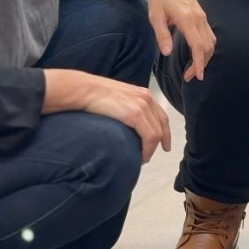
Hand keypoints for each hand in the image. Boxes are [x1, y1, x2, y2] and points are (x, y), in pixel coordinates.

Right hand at [44, 70, 172, 162]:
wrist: (83, 90)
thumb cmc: (94, 95)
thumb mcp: (118, 98)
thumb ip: (127, 107)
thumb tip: (128, 124)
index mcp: (144, 94)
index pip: (161, 116)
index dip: (165, 132)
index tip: (165, 145)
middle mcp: (146, 98)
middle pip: (161, 126)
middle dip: (160, 143)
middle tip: (149, 155)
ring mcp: (142, 106)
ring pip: (156, 134)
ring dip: (150, 149)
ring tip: (142, 158)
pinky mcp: (135, 114)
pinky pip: (149, 137)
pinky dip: (147, 149)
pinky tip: (141, 157)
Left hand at [144, 0, 215, 81]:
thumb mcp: (155, 16)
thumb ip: (162, 35)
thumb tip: (168, 53)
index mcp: (187, 19)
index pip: (198, 45)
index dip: (199, 62)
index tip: (198, 76)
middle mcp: (199, 18)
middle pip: (208, 46)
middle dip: (202, 64)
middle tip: (189, 77)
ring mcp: (203, 17)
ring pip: (211, 41)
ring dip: (205, 57)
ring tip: (193, 69)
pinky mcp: (202, 16)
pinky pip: (209, 35)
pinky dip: (206, 48)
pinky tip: (198, 55)